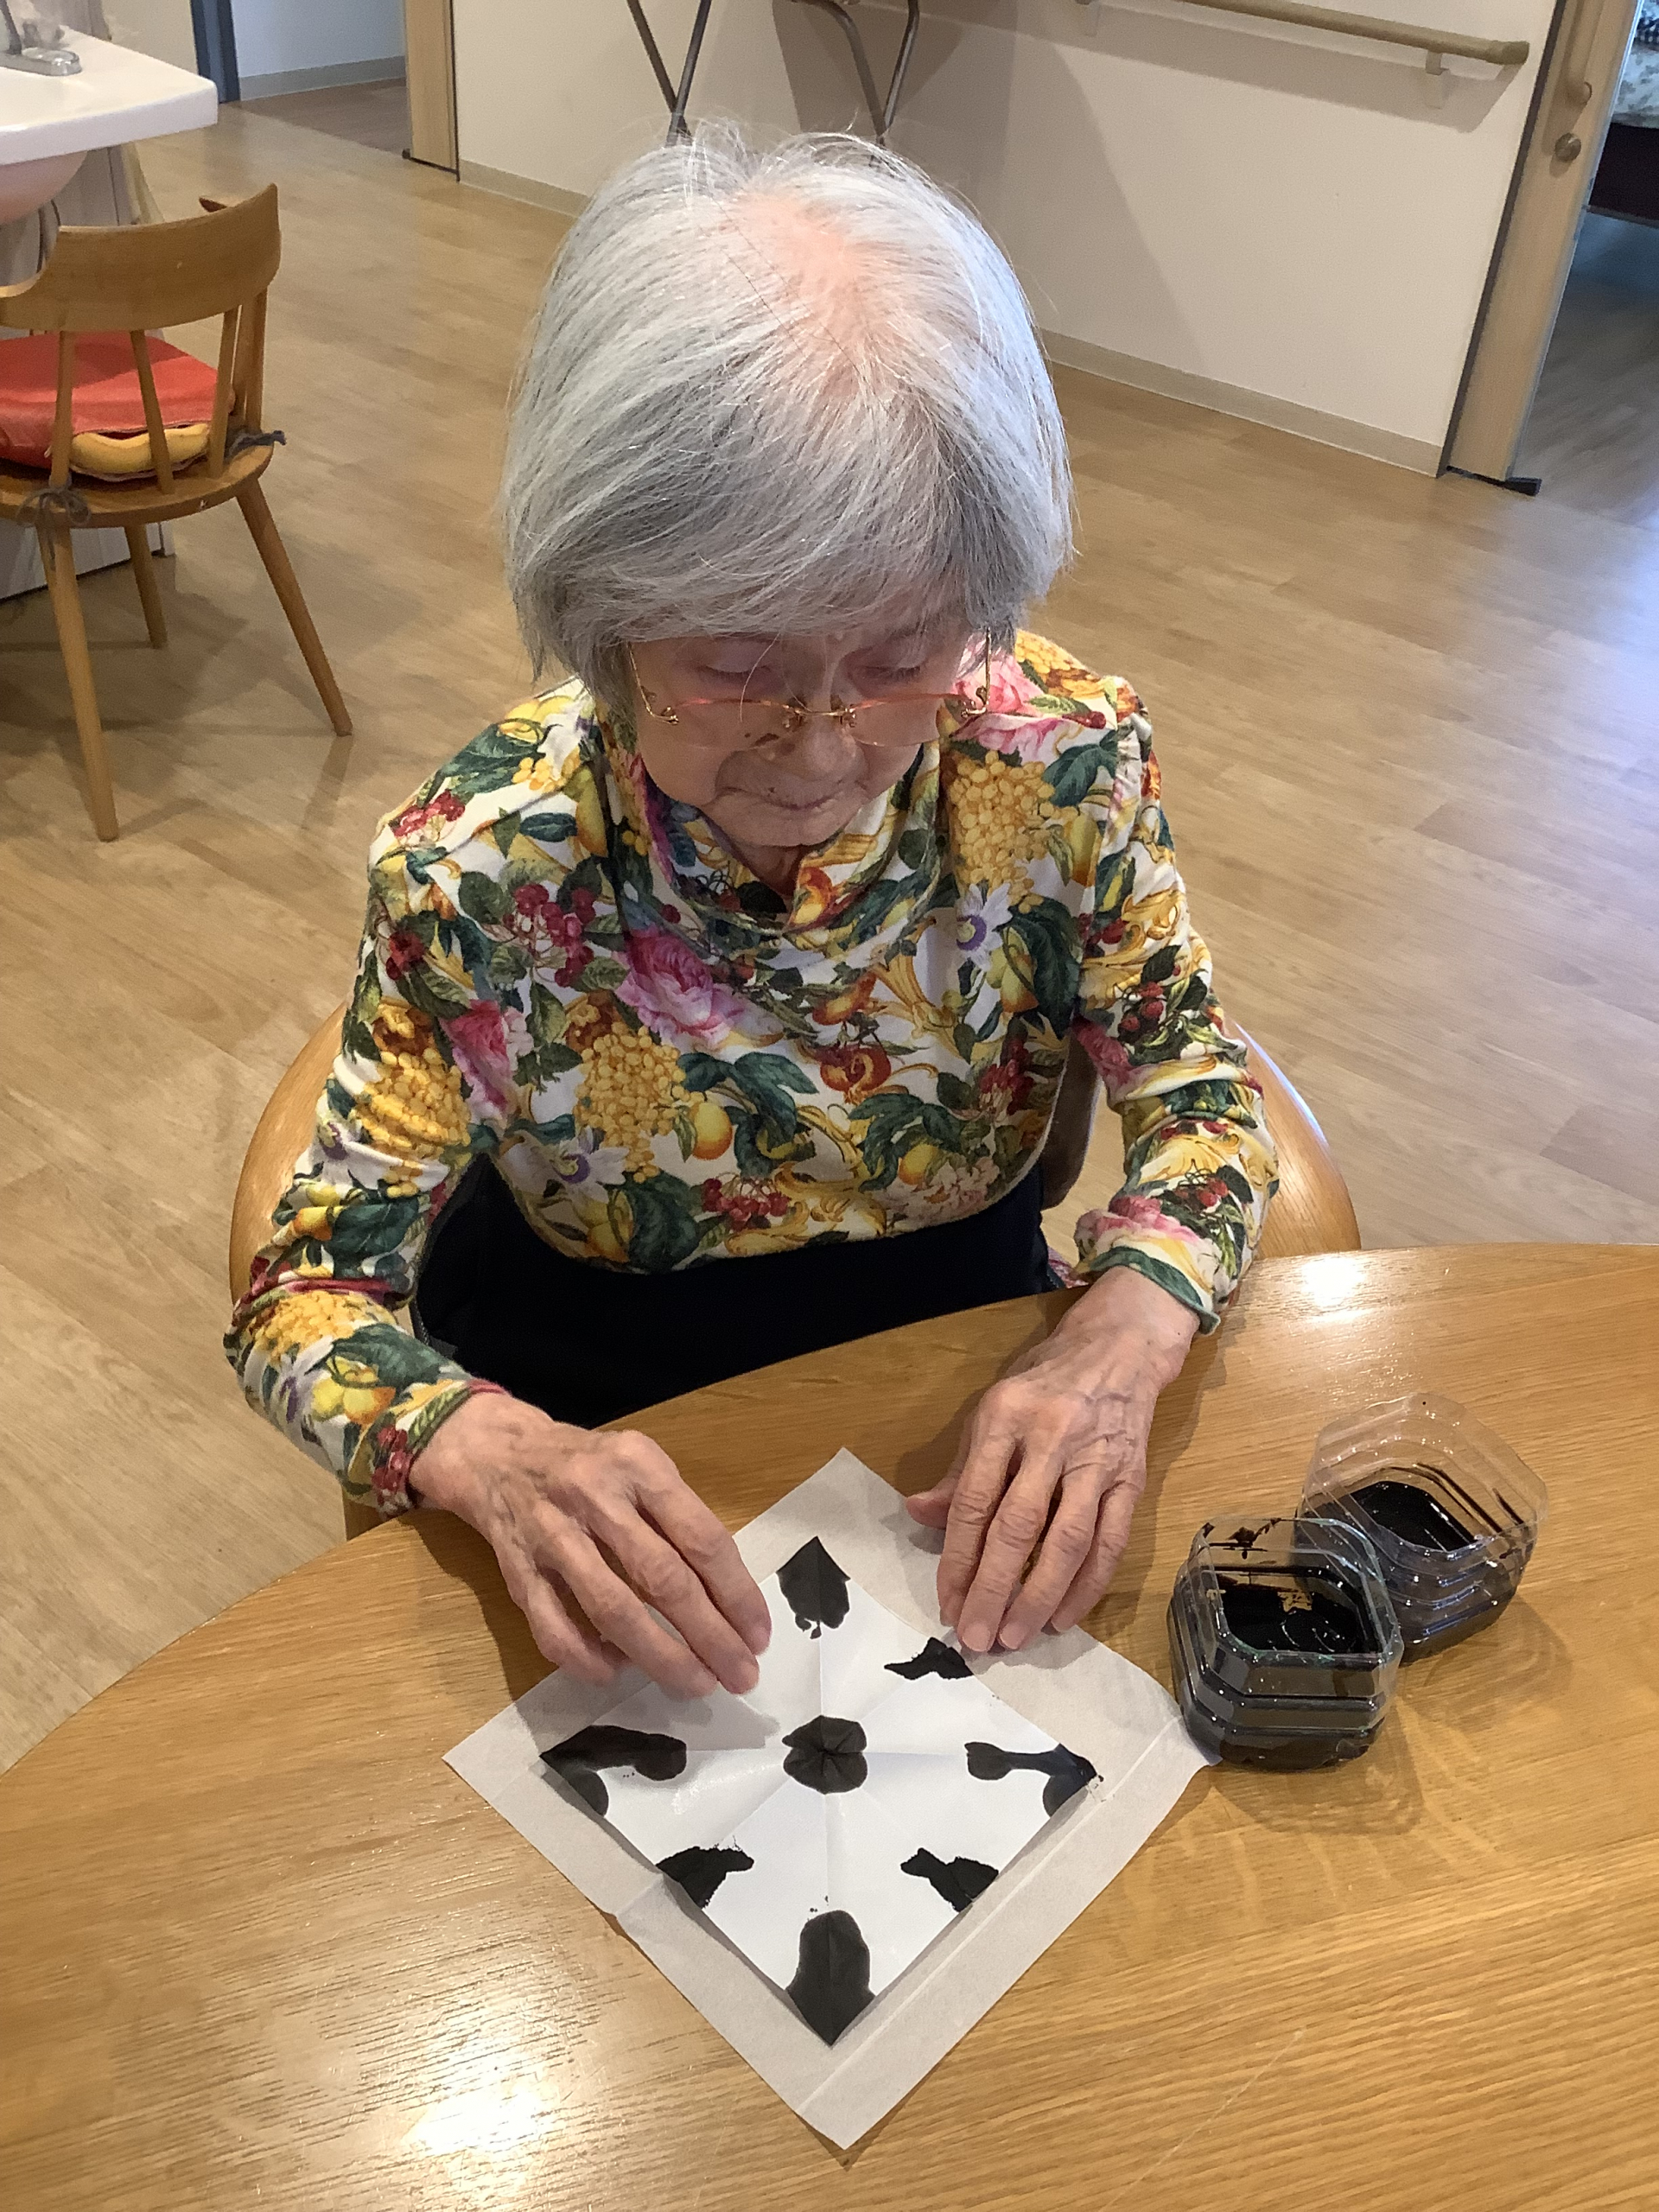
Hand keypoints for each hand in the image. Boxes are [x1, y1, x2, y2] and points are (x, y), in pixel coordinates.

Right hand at [413, 1394, 770, 1697]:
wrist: (498, 1455)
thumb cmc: (591, 1467)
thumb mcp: (642, 1466)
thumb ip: (681, 1519)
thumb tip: (728, 1599)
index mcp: (638, 1466)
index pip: (700, 1538)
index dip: (736, 1593)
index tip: (757, 1635)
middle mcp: (595, 1497)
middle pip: (662, 1578)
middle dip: (709, 1636)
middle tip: (740, 1675)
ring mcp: (551, 1536)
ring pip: (612, 1609)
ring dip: (660, 1656)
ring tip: (696, 1684)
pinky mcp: (517, 1572)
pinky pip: (554, 1629)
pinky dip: (589, 1659)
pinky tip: (617, 1672)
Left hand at [906, 1267, 1198, 1652]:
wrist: (1119, 1350)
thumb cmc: (1044, 1384)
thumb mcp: (991, 1412)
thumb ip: (959, 1471)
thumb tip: (918, 1515)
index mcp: (1005, 1418)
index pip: (974, 1500)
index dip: (957, 1557)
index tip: (946, 1603)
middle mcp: (1050, 1438)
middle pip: (1018, 1526)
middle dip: (993, 1588)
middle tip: (975, 1637)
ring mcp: (1096, 1460)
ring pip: (1067, 1541)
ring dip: (1039, 1596)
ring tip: (1015, 1637)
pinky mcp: (1132, 1479)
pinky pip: (1110, 1543)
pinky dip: (1086, 1586)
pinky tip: (1062, 1617)